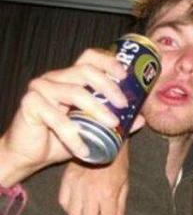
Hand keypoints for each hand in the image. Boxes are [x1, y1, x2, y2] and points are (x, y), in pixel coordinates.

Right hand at [0, 48, 127, 186]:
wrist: (30, 155)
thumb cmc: (60, 139)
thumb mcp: (92, 130)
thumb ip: (114, 122)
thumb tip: (141, 119)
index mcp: (70, 79)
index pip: (89, 58)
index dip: (108, 62)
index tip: (125, 75)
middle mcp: (55, 78)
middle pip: (85, 71)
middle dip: (109, 86)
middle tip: (124, 104)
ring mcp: (41, 89)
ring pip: (75, 92)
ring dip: (97, 109)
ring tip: (112, 125)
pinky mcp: (30, 104)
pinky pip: (58, 118)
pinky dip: (74, 136)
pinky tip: (84, 151)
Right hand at [59, 142, 130, 214]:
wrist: (106, 142)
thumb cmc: (119, 163)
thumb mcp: (124, 185)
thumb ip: (120, 208)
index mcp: (108, 194)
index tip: (109, 214)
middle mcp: (90, 192)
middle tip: (98, 212)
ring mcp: (76, 185)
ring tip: (88, 207)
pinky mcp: (66, 179)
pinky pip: (63, 202)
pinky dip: (69, 205)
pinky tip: (78, 201)